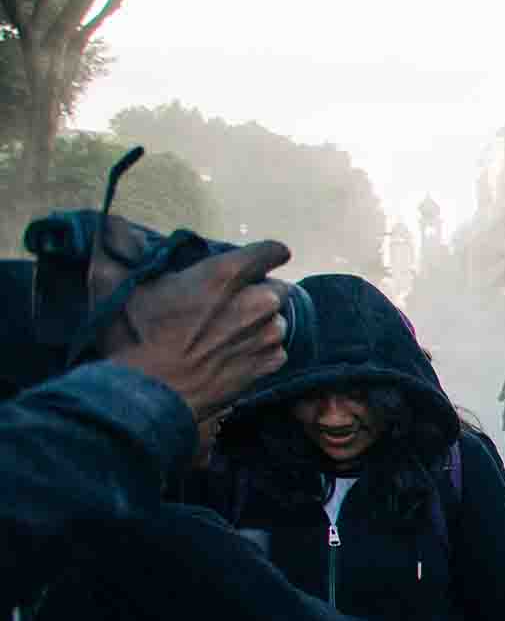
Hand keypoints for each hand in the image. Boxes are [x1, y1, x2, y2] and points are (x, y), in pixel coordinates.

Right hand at [89, 218, 294, 421]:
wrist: (152, 397)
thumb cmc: (135, 337)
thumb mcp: (116, 285)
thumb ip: (119, 248)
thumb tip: (111, 224)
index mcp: (226, 275)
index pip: (270, 251)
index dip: (266, 254)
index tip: (259, 260)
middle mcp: (258, 302)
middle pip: (275, 287)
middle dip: (257, 291)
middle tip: (227, 304)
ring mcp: (268, 336)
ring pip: (276, 319)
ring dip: (260, 323)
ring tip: (227, 333)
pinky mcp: (269, 366)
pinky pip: (276, 350)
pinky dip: (261, 350)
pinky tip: (233, 355)